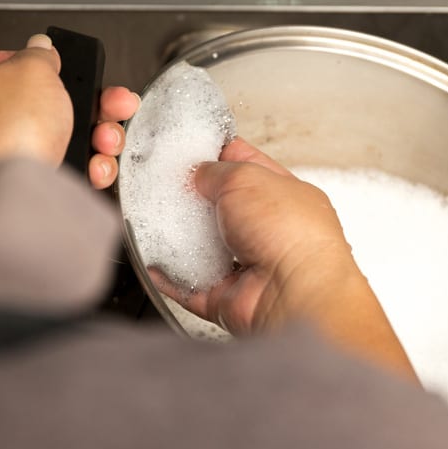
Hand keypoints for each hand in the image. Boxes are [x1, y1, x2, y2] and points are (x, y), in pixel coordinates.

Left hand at [0, 34, 138, 248]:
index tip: (73, 69)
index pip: (18, 59)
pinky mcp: (33, 175)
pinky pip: (72, 164)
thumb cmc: (4, 129)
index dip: (52, 64)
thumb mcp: (32, 67)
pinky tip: (95, 165)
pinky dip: (91, 165)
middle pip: (58, 99)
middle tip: (113, 105)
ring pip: (71, 134)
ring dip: (99, 137)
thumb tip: (42, 46)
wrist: (7, 190)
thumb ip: (41, 53)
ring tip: (104, 140)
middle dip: (95, 106)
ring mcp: (13, 146)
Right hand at [152, 139, 417, 380]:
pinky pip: (191, 285)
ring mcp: (250, 267)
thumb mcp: (247, 178)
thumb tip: (199, 173)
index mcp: (286, 196)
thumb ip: (218, 171)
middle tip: (169, 186)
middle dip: (195, 199)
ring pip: (204, 248)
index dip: (221, 155)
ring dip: (180, 237)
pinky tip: (153, 262)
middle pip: (222, 209)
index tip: (194, 150)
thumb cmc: (292, 234)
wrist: (295, 295)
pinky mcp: (228, 298)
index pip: (249, 168)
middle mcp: (270, 232)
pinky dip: (170, 277)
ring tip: (154, 219)